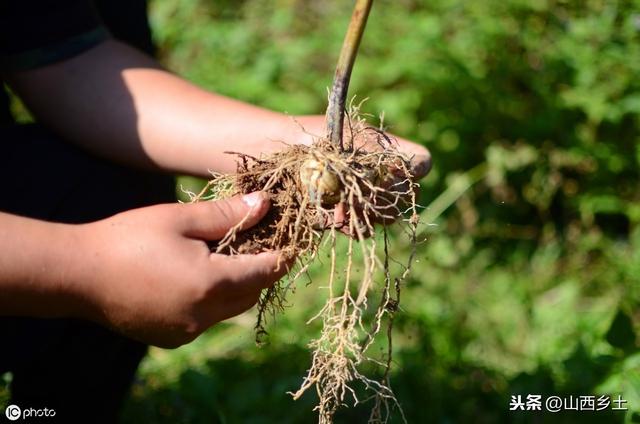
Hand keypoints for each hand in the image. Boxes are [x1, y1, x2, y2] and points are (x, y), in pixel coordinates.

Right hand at [71, 192, 287, 347]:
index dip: (282, 255)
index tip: (293, 241)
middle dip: (261, 269)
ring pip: (231, 308)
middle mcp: (204, 315)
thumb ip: (226, 215)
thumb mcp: (180, 219)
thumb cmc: (127, 238)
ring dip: (238, 285)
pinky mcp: (172, 337)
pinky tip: (201, 278)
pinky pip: (208, 318)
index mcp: (210, 284)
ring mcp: (187, 330)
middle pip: (251, 292)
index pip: (265, 271)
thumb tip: (264, 204)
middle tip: (262, 243)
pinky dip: (214, 300)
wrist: (76, 275)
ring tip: (232, 257)